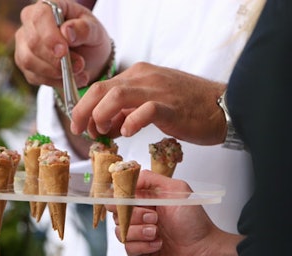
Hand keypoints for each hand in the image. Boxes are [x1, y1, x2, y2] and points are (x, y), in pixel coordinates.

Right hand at [14, 0, 111, 88]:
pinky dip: (54, 82)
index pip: (39, 16)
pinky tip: (70, 80)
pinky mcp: (26, 66)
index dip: (49, 36)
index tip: (63, 51)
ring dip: (55, 72)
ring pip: (28, 61)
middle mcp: (30, 25)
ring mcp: (24, 45)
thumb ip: (83, 29)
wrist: (89, 57)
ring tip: (79, 74)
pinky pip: (34, 77)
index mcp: (47, 7)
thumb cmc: (89, 37)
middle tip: (79, 65)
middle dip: (55, 59)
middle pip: (32, 42)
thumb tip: (66, 32)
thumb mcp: (95, 31)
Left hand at [70, 62, 226, 144]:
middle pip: (100, 89)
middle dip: (83, 111)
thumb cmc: (186, 107)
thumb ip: (125, 113)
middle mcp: (143, 77)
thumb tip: (104, 126)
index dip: (83, 107)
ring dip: (101, 116)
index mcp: (137, 75)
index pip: (100, 87)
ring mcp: (157, 90)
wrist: (221, 106)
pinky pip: (145, 110)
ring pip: (116, 96)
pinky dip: (130, 122)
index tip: (79, 126)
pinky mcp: (171, 106)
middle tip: (81, 131)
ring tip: (103, 132)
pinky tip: (127, 133)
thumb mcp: (149, 104)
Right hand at [106, 170, 241, 255]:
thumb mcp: (177, 189)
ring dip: (139, 230)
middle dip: (133, 213)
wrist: (204, 252)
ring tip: (157, 231)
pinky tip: (158, 244)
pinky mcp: (139, 252)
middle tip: (153, 216)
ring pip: (120, 229)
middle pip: (117, 211)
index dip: (119, 195)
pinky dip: (143, 245)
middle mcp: (140, 216)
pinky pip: (128, 247)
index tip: (125, 197)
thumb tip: (130, 177)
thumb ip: (151, 178)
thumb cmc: (195, 222)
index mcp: (146, 200)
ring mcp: (138, 234)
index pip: (121, 193)